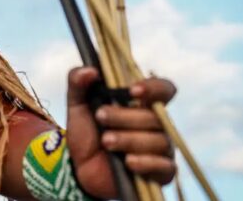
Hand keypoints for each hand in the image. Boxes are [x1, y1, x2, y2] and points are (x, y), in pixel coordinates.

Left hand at [65, 67, 176, 198]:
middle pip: (155, 116)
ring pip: (158, 141)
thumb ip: (78, 83)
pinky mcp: (161, 172)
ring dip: (129, 139)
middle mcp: (156, 124)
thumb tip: (90, 70)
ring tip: (106, 141)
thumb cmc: (86, 133)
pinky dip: (146, 163)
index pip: (164, 89)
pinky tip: (128, 162)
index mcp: (141, 103)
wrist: (79, 168)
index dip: (154, 88)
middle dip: (124, 116)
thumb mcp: (77, 106)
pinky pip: (165, 167)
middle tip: (100, 117)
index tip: (132, 90)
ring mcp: (161, 149)